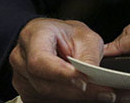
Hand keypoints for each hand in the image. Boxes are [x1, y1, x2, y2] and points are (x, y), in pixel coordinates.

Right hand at [9, 17, 129, 102]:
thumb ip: (88, 55)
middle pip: (45, 84)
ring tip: (106, 96)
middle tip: (108, 94)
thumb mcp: (84, 36)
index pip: (40, 60)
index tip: (83, 80)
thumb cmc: (65, 34)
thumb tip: (94, 77)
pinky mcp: (28, 94)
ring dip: (78, 100)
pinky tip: (91, 98)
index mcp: (34, 37)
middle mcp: (21, 59)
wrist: (52, 39)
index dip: (61, 73)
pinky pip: (48, 102)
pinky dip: (71, 101)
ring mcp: (22, 79)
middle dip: (78, 92)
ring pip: (48, 97)